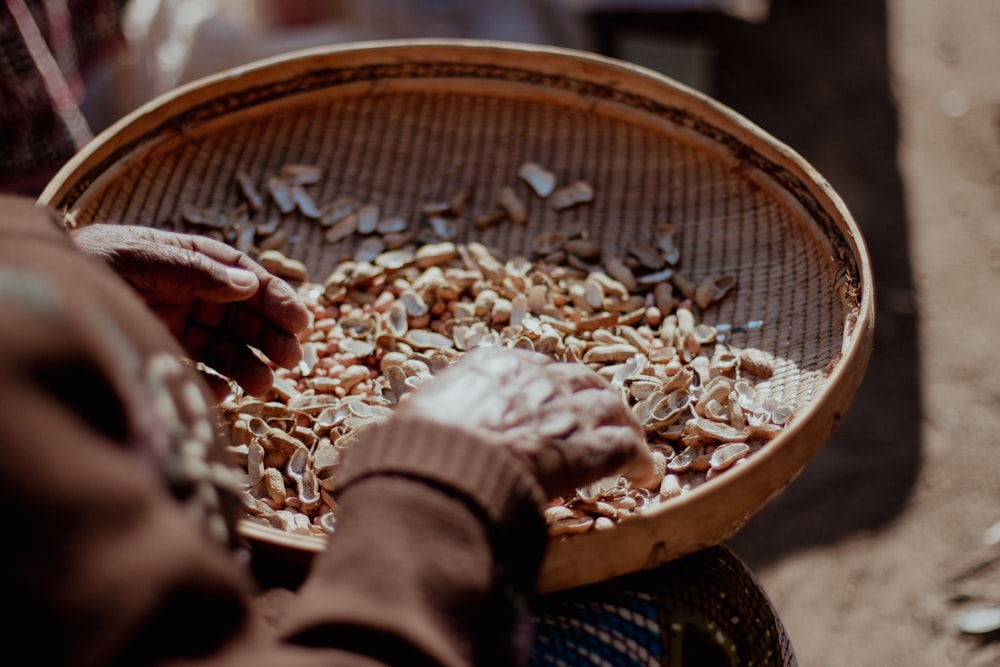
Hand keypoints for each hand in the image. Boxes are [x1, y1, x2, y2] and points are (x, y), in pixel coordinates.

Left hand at [71, 225, 310, 396]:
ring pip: (227, 346)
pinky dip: (213, 383)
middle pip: (246, 317)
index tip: (301, 323)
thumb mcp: (145, 258)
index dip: (278, 300)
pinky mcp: (165, 350)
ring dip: (249, 365)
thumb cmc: (95, 261)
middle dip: (271, 337)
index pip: (248, 279)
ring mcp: (181, 323)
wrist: (51, 288)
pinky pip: (199, 369)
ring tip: (261, 385)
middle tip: (291, 360)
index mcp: (196, 261)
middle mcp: (194, 293)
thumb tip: (248, 284)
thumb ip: (196, 271)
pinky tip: (221, 392)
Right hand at [397, 347, 653, 497]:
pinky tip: (645, 475)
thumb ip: (434, 413)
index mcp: (493, 365)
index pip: (532, 368)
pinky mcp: (587, 445)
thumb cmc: (418, 450)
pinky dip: (639, 460)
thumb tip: (413, 428)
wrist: (441, 472)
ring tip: (631, 442)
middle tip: (601, 417)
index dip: (547, 387)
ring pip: (611, 407)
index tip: (551, 401)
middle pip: (580, 380)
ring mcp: (566, 409)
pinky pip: (626, 447)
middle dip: (593, 398)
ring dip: (623, 425)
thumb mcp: (417, 416)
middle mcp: (536, 377)